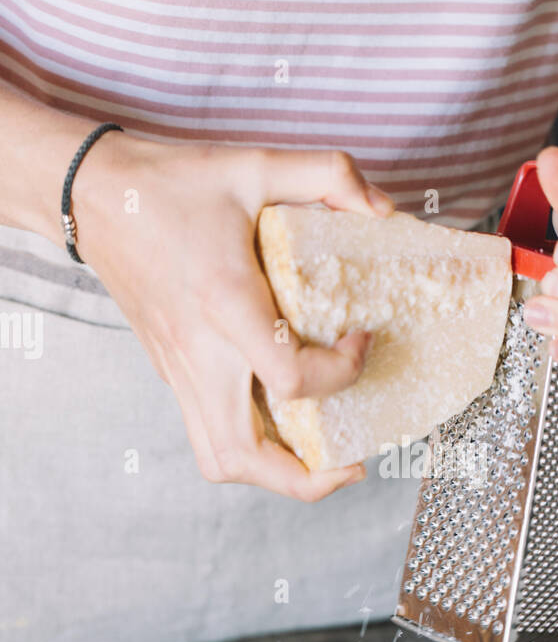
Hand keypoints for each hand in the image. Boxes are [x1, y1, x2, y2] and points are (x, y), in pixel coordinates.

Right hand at [74, 135, 393, 498]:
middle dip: (307, 478)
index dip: (344, 371)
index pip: (291, 380)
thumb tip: (382, 208)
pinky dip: (251, 448)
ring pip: (220, 460)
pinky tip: (284, 420)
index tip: (360, 336)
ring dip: (274, 475)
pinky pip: (209, 436)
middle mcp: (199, 352)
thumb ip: (329, 174)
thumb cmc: (171, 182)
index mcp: (224, 304)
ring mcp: (180, 370)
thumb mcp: (255, 164)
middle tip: (350, 459)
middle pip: (244, 457)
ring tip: (320, 456)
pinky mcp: (172, 373)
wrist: (92, 194)